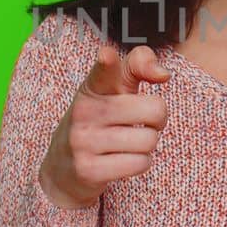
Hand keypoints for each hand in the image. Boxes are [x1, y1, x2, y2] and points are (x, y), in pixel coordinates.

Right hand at [38, 42, 170, 209]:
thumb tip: (163, 74)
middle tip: (141, 124)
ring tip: (127, 143)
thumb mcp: (112, 90)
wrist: (62, 168)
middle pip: (154, 110)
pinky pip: (140, 164)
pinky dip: (139, 164)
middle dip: (157, 120)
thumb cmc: (99, 121)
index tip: (107, 56)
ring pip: (149, 141)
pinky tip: (122, 160)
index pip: (104, 69)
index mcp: (93, 86)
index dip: (107, 61)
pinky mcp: (88, 170)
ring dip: (147, 145)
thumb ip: (139, 67)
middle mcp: (85, 110)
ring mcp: (83, 140)